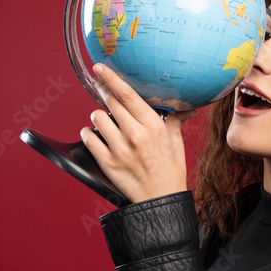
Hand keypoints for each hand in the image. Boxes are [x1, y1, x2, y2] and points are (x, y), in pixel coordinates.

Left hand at [80, 63, 196, 203]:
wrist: (161, 201)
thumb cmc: (171, 172)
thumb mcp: (175, 143)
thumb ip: (172, 121)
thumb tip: (181, 108)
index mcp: (153, 126)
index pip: (127, 95)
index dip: (111, 78)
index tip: (99, 68)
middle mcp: (135, 135)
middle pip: (110, 103)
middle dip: (102, 91)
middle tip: (98, 86)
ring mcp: (120, 149)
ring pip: (97, 118)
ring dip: (98, 116)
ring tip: (104, 120)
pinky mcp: (108, 163)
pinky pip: (89, 139)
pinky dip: (89, 133)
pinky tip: (94, 134)